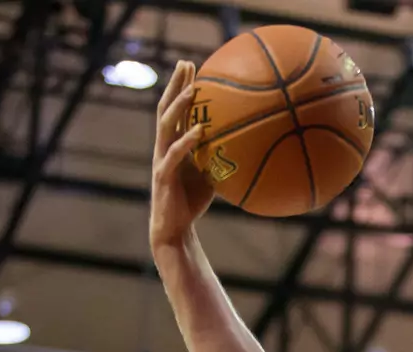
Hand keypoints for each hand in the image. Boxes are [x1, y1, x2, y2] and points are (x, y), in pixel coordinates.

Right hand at [149, 59, 214, 253]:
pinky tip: (199, 130)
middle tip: (185, 62)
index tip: (192, 64)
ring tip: (192, 89)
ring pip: (165, 126)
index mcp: (173, 143)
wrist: (175, 228)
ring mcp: (161, 159)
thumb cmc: (193, 201)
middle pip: (166, 108)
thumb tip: (251, 144)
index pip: (176, 109)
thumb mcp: (212, 173)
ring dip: (178, 106)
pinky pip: (173, 155)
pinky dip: (186, 141)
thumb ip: (221, 155)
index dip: (182, 86)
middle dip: (175, 84)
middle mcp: (164, 146)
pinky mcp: (163, 176)